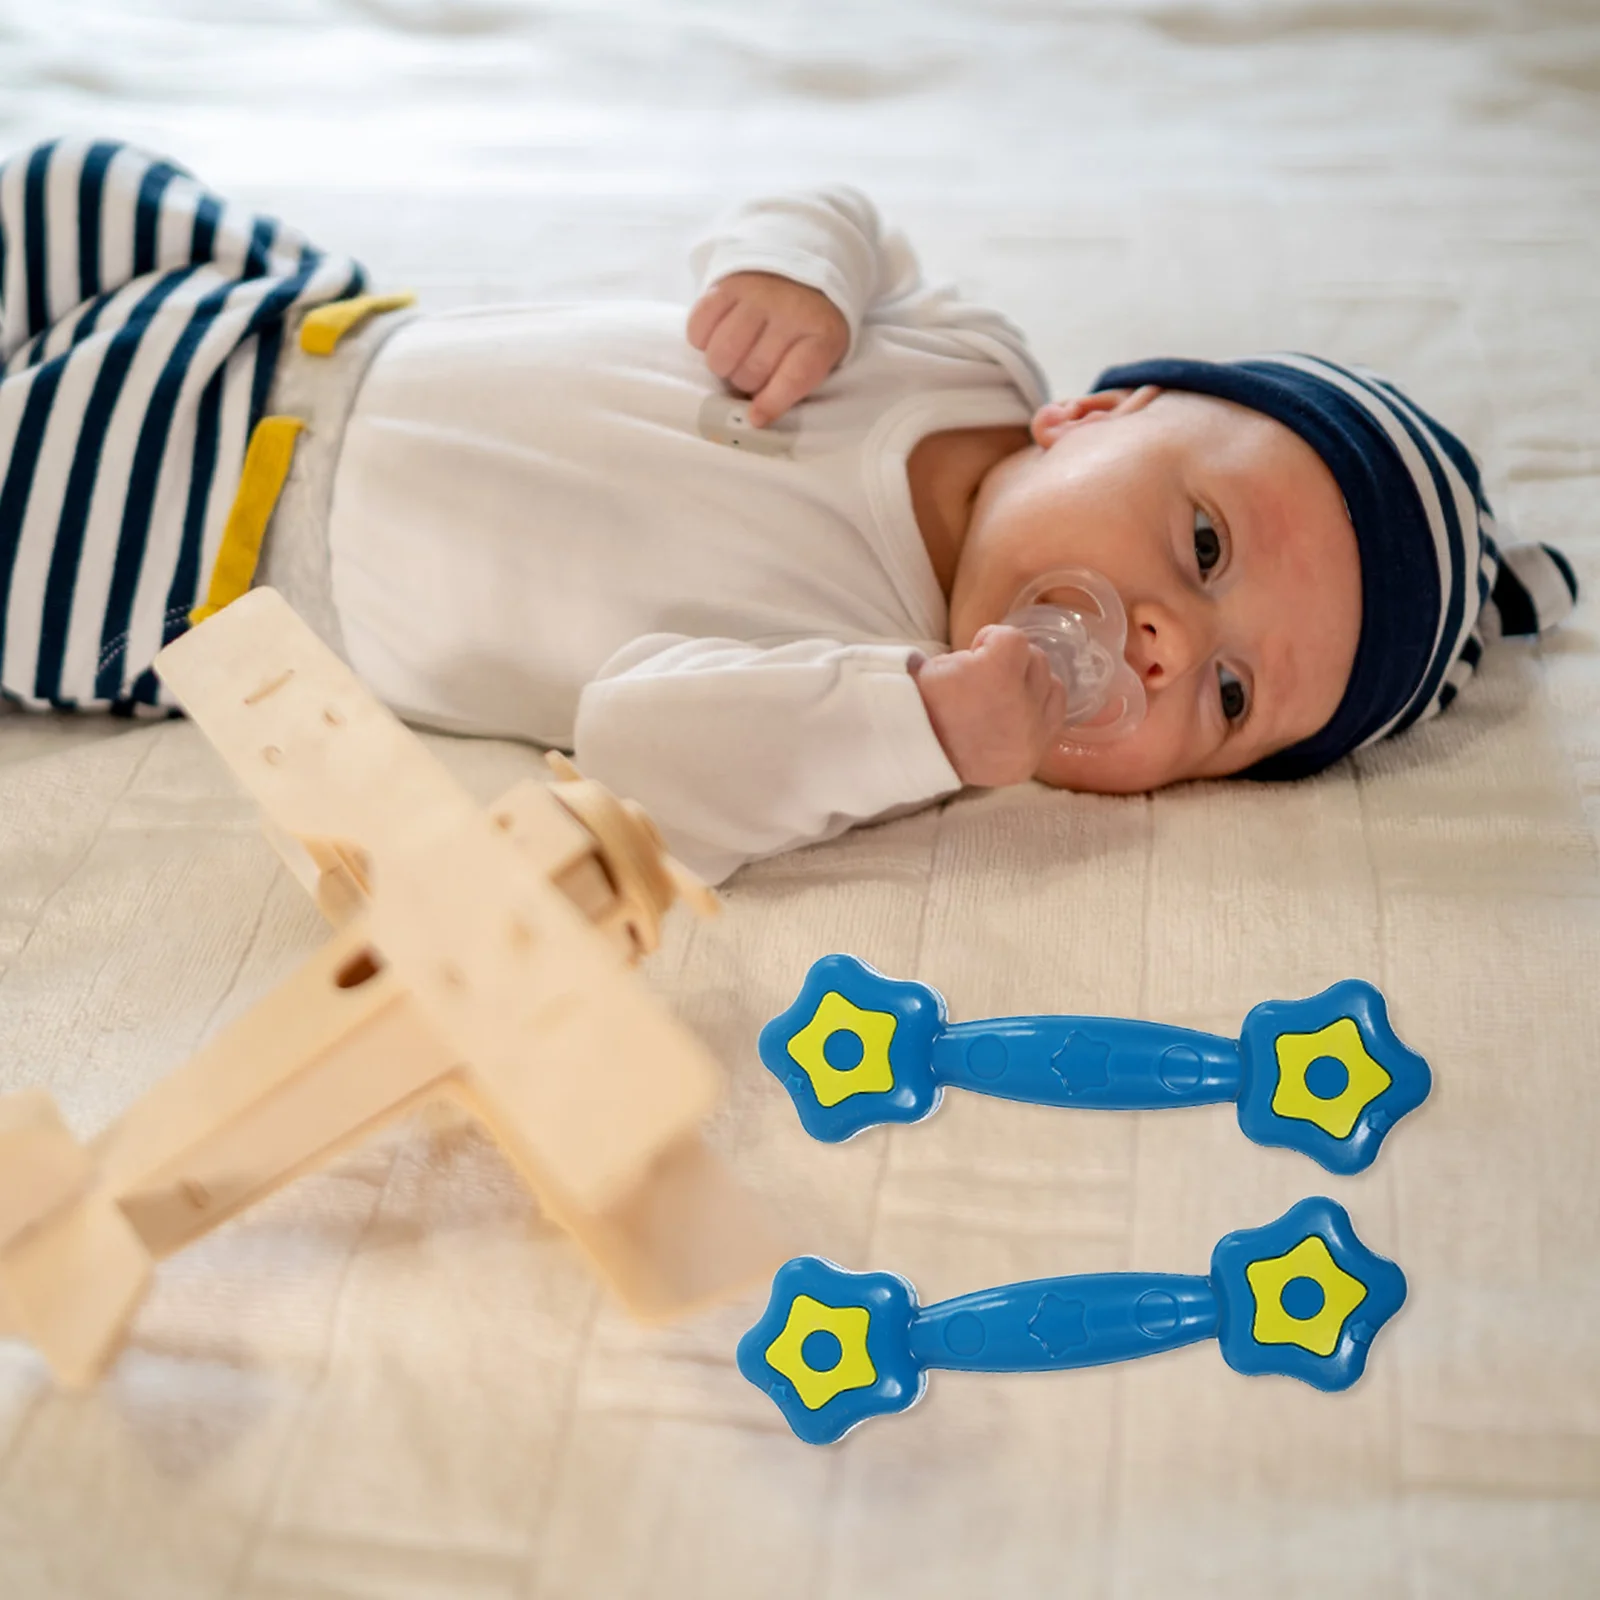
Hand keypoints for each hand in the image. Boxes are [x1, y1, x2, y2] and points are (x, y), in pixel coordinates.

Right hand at [686, 271, 848, 426]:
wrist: (799, 270)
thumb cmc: (808, 325)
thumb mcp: (822, 351)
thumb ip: (796, 382)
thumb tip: (755, 417)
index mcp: (822, 332)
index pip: (796, 375)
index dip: (773, 402)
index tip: (755, 417)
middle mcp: (789, 310)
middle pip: (752, 371)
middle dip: (747, 383)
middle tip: (751, 374)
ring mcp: (756, 294)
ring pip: (721, 354)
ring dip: (722, 366)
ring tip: (734, 358)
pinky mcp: (727, 284)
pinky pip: (699, 328)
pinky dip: (702, 341)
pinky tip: (716, 337)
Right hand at [911, 626, 1067, 787]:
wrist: (919, 758)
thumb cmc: (924, 706)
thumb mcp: (938, 664)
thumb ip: (975, 653)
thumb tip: (995, 650)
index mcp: (996, 674)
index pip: (1014, 638)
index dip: (992, 640)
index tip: (977, 653)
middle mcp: (1022, 705)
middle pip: (1038, 661)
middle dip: (1014, 663)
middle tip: (989, 678)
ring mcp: (1031, 736)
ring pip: (1053, 688)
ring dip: (1033, 686)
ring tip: (1007, 697)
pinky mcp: (1032, 758)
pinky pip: (1053, 722)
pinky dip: (1038, 714)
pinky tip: (1016, 717)